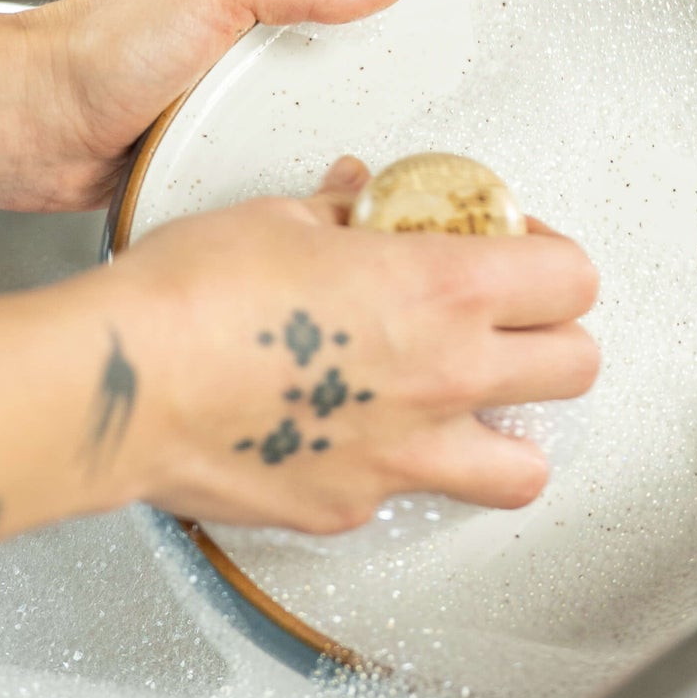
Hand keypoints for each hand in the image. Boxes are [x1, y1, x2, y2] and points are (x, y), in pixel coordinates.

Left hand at [0, 0, 407, 211]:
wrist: (32, 127)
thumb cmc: (98, 49)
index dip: (384, 6)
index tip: (424, 31)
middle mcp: (243, 23)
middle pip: (336, 46)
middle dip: (363, 73)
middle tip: (398, 98)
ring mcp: (232, 80)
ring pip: (310, 101)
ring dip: (326, 120)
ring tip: (357, 136)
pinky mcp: (218, 131)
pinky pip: (277, 143)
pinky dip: (291, 154)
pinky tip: (306, 163)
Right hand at [106, 158, 600, 529]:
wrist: (119, 385)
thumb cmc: (194, 294)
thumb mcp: (286, 216)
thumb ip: (347, 208)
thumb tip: (358, 192)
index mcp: (445, 288)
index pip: (574, 279)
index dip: (556, 260)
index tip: (522, 252)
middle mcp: (446, 376)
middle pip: (578, 367)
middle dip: (556, 338)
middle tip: (511, 321)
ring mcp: (407, 453)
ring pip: (527, 467)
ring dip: (512, 430)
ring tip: (473, 403)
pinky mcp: (353, 505)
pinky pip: (416, 494)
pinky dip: (406, 467)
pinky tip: (365, 434)